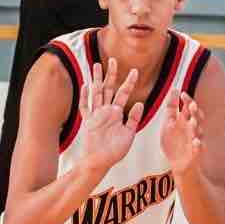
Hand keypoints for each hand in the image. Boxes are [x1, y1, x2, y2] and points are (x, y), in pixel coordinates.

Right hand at [78, 57, 141, 174]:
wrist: (100, 163)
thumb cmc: (114, 151)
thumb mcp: (129, 134)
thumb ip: (134, 119)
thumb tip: (140, 103)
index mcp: (116, 113)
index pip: (123, 93)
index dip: (129, 82)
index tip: (134, 70)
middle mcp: (106, 111)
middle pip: (108, 89)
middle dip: (111, 74)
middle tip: (114, 60)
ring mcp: (96, 116)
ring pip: (96, 93)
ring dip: (97, 80)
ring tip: (97, 65)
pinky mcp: (88, 123)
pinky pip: (85, 108)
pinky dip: (85, 97)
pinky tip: (85, 85)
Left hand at [162, 91, 203, 174]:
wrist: (178, 166)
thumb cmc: (174, 144)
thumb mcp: (169, 124)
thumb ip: (171, 108)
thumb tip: (174, 90)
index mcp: (186, 121)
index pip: (189, 108)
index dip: (187, 100)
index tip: (182, 93)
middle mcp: (193, 129)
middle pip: (197, 117)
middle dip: (195, 111)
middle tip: (192, 105)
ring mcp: (195, 141)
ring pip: (199, 132)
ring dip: (196, 126)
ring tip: (193, 121)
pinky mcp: (196, 154)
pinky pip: (199, 149)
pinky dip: (198, 145)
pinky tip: (196, 142)